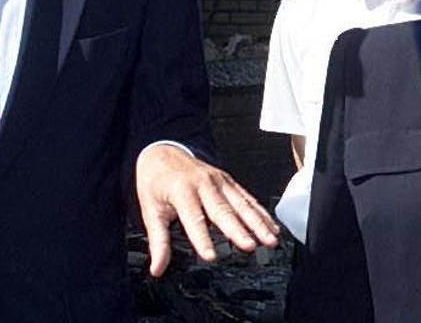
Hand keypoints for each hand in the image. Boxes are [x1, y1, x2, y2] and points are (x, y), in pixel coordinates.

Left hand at [137, 143, 279, 272]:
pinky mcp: (228, 181)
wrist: (163, 152)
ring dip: (257, 222)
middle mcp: (204, 184)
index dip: (202, 238)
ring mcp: (219, 181)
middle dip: (239, 230)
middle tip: (250, 246)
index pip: (194, 218)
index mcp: (182, 190)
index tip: (211, 256)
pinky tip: (270, 226)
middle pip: (224, 210)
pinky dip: (260, 212)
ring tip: (269, 239)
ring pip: (241, 204)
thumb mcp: (150, 210)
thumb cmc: (157, 182)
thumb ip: (158, 241)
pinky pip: (247, 197)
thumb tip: (157, 267)